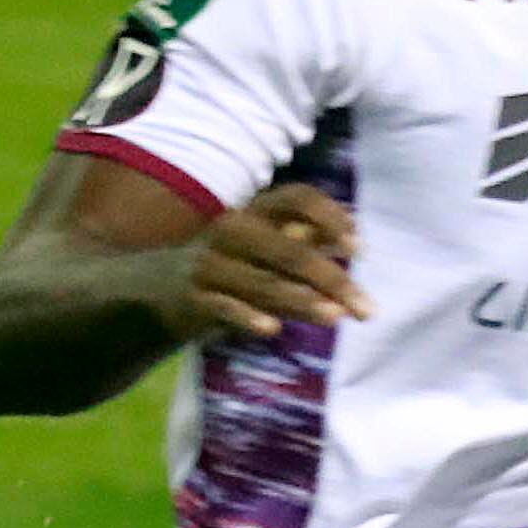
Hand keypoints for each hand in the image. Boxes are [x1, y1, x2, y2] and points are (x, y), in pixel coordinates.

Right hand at [162, 186, 370, 344]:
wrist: (161, 286)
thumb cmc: (233, 264)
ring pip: (262, 281)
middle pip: (289, 250)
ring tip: (335, 316)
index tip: (359, 249)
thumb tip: (353, 235)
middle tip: (366, 309)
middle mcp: (233, 229)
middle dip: (332, 279)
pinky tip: (273, 329)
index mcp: (257, 212)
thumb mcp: (268, 247)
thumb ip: (307, 242)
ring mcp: (210, 262)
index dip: (330, 218)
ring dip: (301, 300)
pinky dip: (247, 316)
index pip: (297, 198)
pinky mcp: (194, 295)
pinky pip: (224, 305)